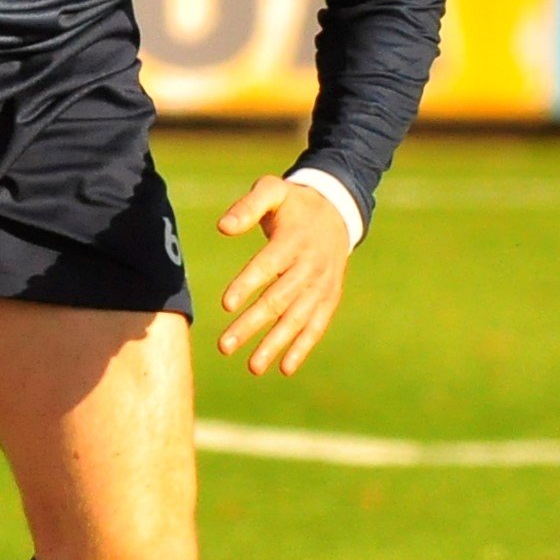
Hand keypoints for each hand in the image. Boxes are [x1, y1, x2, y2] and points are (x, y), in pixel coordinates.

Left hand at [212, 176, 351, 377]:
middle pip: (278, 300)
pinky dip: (302, 347)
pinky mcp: (329, 298)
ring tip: (252, 367)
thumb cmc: (294, 204)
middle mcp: (310, 267)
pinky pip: (316, 326)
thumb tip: (222, 227)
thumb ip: (248, 206)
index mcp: (293, 241)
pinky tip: (285, 368)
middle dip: (251, 325)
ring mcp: (322, 285)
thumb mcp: (273, 191)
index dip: (247, 284)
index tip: (226, 305)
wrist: (338, 212)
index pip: (268, 265)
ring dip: (274, 344)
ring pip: (296, 319)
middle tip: (224, 346)